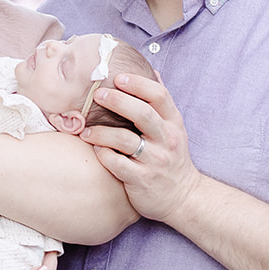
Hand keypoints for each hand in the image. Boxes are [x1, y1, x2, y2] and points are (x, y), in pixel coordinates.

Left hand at [81, 70, 201, 224]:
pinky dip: (103, 155)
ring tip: (85, 130)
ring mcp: (155, 160)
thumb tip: (154, 71)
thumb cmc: (172, 158)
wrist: (183, 198)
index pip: (159, 96)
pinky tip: (95, 150)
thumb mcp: (174, 128)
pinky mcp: (142, 180)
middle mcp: (167, 140)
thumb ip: (161, 103)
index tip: (118, 77)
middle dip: (118, 101)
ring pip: (126, 140)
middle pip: (143, 114)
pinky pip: (118, 164)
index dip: (138, 84)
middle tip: (97, 95)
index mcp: (173, 123)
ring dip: (102, 132)